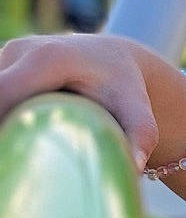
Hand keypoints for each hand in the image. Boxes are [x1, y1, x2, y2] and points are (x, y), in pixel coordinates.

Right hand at [0, 33, 159, 172]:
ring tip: (19, 147)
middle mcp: (21, 50)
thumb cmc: (125, 90)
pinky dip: (4, 113)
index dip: (0, 123)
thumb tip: (136, 167)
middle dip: (1, 126)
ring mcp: (7, 54)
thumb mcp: (138, 111)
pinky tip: (17, 134)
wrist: (113, 58)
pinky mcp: (1, 62)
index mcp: (48, 59)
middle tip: (16, 155)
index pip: (4, 93)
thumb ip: (140, 136)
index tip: (9, 151)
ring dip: (3, 121)